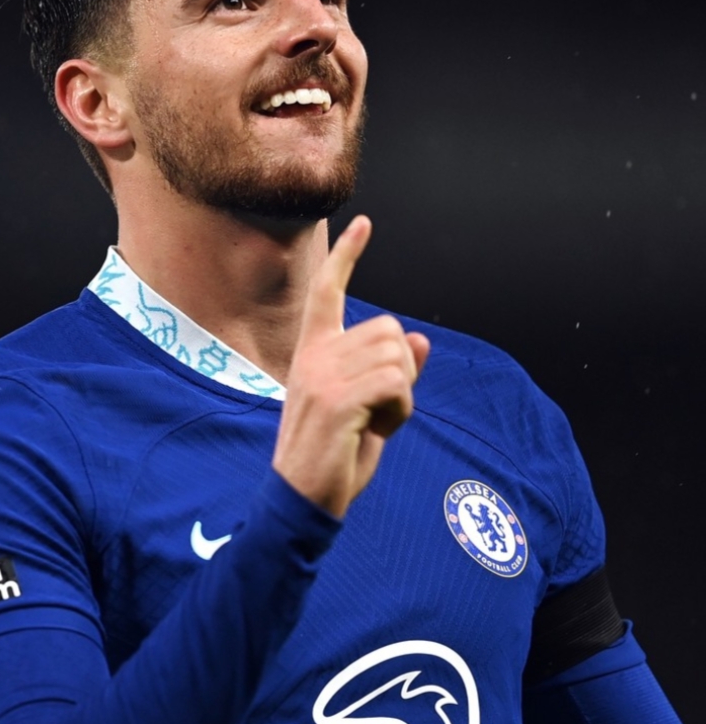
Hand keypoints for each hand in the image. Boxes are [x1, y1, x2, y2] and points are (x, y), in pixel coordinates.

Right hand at [272, 215, 430, 517]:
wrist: (299, 500)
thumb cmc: (331, 458)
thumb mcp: (366, 410)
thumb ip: (391, 374)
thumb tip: (424, 341)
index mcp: (312, 354)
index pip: (326, 293)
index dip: (346, 257)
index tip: (362, 223)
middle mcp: (313, 357)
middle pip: (391, 330)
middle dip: (402, 371)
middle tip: (377, 411)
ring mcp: (322, 375)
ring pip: (398, 355)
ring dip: (403, 395)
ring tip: (373, 423)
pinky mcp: (337, 398)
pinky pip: (397, 382)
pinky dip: (401, 410)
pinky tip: (376, 430)